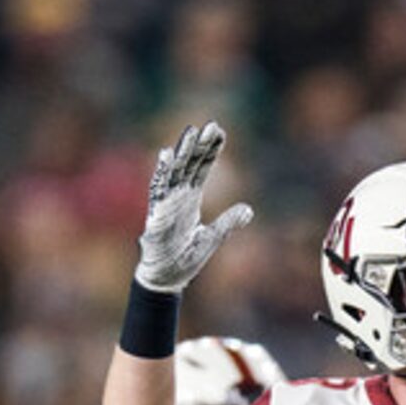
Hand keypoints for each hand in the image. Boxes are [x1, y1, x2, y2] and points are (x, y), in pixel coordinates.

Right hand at [135, 121, 252, 293]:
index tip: (219, 131)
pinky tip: (166, 155)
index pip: (202, 168)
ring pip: (175, 172)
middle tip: (210, 124)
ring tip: (190, 132)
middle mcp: (178, 197)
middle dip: (199, 145)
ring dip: (182, 152)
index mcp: (190, 199)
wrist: (167, 279)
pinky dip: (162, 172)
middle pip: (189, 164)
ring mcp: (166, 203)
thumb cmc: (186, 258)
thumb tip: (248, 209)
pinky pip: (158, 189)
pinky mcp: (157, 214)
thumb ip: (229, 222)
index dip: (210, 150)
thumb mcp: (213, 238)